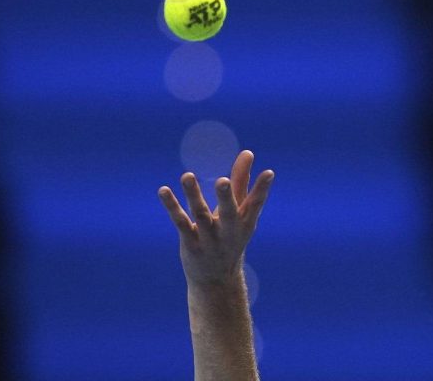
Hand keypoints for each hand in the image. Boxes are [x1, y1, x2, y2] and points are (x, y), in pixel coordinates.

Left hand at [158, 150, 274, 286]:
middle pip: (228, 213)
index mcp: (245, 223)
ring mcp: (209, 239)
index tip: (269, 172)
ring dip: (194, 195)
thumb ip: (241, 182)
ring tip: (187, 175)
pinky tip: (163, 190)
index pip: (255, 205)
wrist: (216, 281)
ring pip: (200, 215)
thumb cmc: (230, 238)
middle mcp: (229, 232)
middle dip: (226, 197)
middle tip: (223, 180)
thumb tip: (248, 152)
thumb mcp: (239, 214)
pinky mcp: (190, 244)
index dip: (262, 189)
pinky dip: (172, 206)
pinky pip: (180, 223)